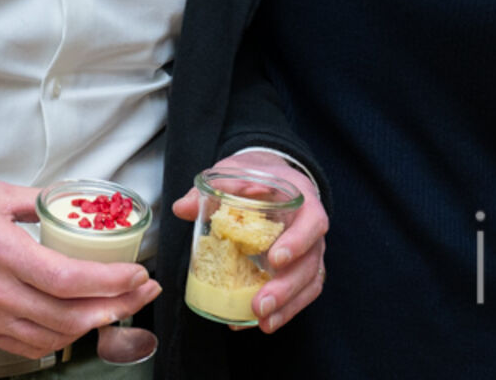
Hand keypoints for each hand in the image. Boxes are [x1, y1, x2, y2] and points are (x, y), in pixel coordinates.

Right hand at [0, 181, 160, 357]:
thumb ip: (37, 200)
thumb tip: (72, 203)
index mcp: (1, 250)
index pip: (69, 279)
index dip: (111, 282)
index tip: (136, 274)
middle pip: (69, 315)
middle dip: (116, 306)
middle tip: (141, 293)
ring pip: (53, 336)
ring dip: (93, 326)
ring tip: (117, 308)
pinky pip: (28, 346)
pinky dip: (59, 339)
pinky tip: (76, 325)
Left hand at [172, 151, 328, 332]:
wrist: (273, 178)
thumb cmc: (258, 176)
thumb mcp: (236, 172)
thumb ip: (215, 187)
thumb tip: (183, 207)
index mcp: (303, 200)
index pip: (312, 223)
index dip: (297, 242)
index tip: (274, 259)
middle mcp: (312, 230)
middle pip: (310, 263)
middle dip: (286, 288)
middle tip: (260, 303)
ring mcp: (310, 252)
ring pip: (309, 283)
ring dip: (287, 306)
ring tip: (263, 321)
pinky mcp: (300, 269)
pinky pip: (301, 294)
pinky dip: (284, 311)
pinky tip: (262, 323)